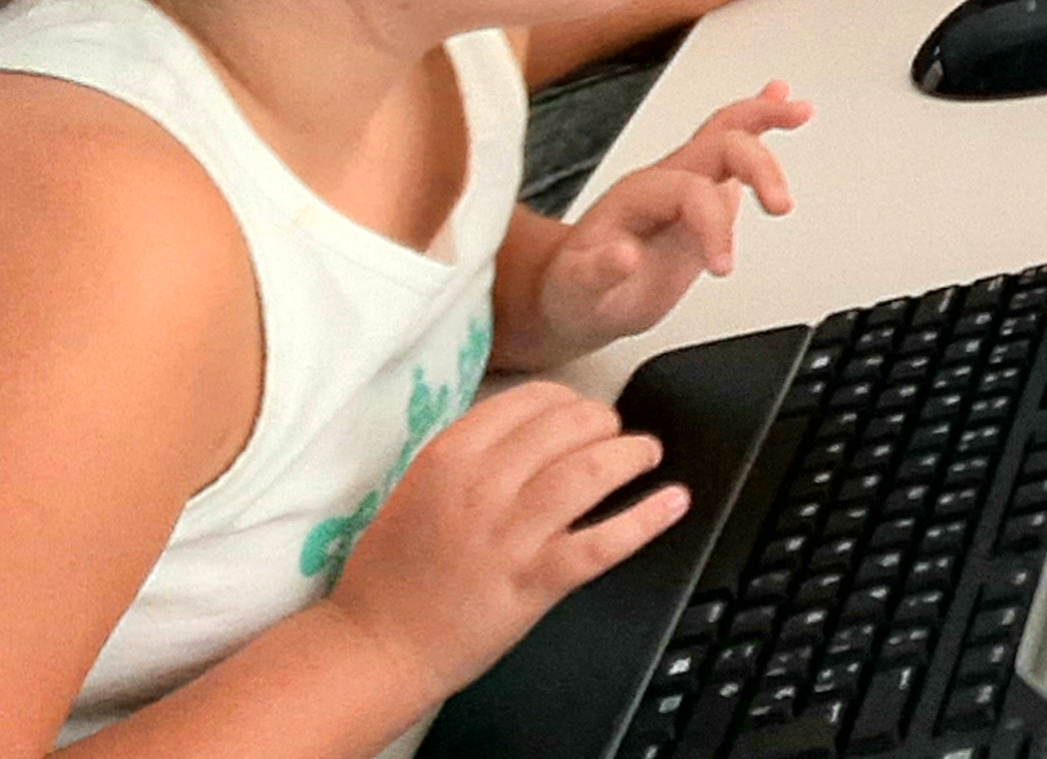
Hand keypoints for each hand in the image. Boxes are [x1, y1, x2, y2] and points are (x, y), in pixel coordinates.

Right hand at [323, 382, 690, 697]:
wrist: (375, 645)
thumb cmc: (390, 573)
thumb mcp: (418, 489)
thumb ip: (471, 457)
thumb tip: (532, 433)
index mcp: (450, 455)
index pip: (532, 401)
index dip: (571, 400)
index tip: (582, 411)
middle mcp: (482, 485)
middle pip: (570, 427)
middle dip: (606, 423)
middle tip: (616, 435)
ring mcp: (510, 533)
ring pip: (592, 471)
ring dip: (632, 455)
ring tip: (646, 455)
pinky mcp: (533, 580)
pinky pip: (603, 541)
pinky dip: (646, 518)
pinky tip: (672, 502)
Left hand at [536, 84, 811, 350]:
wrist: (576, 294)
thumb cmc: (576, 291)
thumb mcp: (575, 292)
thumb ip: (595, 273)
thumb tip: (624, 256)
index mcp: (636, 196)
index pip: (691, 191)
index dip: (713, 226)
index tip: (722, 266)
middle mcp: (663, 181)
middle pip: (717, 145)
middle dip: (757, 165)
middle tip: (780, 204)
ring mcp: (685, 183)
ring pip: (728, 133)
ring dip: (765, 121)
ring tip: (799, 112)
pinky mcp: (703, 195)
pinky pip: (732, 147)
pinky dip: (760, 124)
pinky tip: (780, 105)